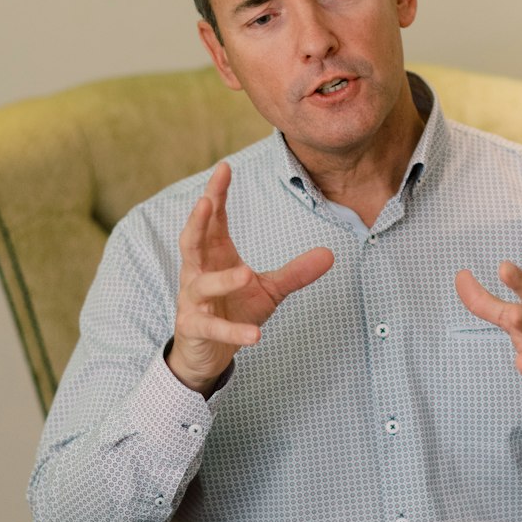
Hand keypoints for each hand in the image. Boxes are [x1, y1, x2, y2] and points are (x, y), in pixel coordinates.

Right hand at [168, 162, 333, 393]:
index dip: (216, 194)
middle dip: (197, 220)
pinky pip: (213, 328)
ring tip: (245, 274)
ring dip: (222, 280)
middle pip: (191, 241)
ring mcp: (192, 301)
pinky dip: (234, 331)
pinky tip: (256, 334)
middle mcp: (197, 273)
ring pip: (201, 285)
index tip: (225, 168)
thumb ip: (294, 272)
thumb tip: (330, 254)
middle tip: (206, 200)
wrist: (208, 353)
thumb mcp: (268, 290)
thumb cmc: (233, 311)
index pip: (212, 220)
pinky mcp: (194, 329)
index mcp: (214, 256)